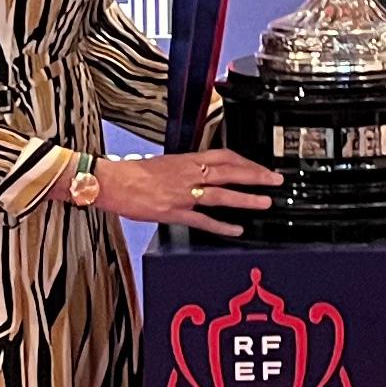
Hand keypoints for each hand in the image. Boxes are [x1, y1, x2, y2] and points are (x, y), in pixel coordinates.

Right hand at [90, 148, 282, 228]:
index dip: (245, 162)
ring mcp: (183, 194)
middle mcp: (188, 174)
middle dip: (256, 176)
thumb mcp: (163, 162)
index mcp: (186, 159)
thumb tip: (200, 172)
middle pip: (230, 172)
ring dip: (246, 198)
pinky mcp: (173, 212)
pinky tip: (237, 230)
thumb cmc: (131, 172)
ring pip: (221, 194)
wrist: (110, 181)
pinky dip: (222, 226)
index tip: (259, 167)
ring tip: (265, 202)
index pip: (224, 156)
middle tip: (275, 181)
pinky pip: (203, 220)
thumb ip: (184, 168)